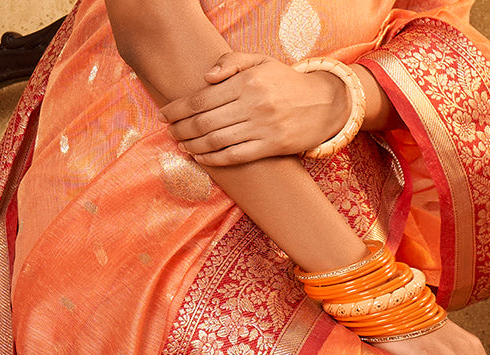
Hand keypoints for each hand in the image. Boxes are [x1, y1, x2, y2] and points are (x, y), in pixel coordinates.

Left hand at [161, 52, 346, 164]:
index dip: (179, 107)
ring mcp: (262, 127)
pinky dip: (214, 158)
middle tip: (169, 131)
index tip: (165, 113)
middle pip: (205, 120)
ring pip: (217, 140)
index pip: (203, 97)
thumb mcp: (262, 62)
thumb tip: (206, 77)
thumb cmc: (287, 83)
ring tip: (180, 144)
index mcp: (247, 81)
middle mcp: (253, 104)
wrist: (324, 104)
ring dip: (193, 144)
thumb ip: (232, 62)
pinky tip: (200, 156)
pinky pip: (235, 156)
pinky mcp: (271, 147)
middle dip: (182, 128)